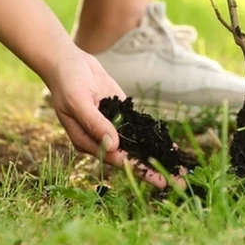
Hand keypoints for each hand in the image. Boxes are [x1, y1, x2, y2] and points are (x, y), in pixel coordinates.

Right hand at [44, 50, 167, 187]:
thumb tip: (114, 146)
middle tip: (177, 182)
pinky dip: (153, 136)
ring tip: (178, 168)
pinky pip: (139, 127)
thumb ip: (95, 123)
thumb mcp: (78, 101)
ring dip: (156, 155)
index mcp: (87, 142)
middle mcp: (101, 139)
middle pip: (130, 158)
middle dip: (153, 170)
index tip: (158, 179)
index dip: (138, 170)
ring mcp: (112, 126)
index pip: (116, 160)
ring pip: (136, 145)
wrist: (68, 62)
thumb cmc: (67, 83)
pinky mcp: (121, 113)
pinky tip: (169, 146)